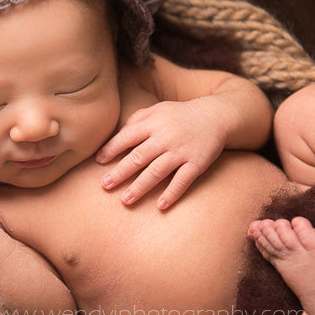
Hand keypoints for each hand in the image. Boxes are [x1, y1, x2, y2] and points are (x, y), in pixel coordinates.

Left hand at [96, 99, 224, 208]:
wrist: (216, 116)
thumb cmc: (181, 115)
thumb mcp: (158, 109)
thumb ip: (138, 119)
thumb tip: (119, 135)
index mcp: (154, 123)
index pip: (127, 137)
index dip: (111, 149)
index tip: (98, 162)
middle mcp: (166, 138)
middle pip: (138, 157)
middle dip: (119, 173)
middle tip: (104, 185)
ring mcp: (181, 152)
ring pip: (157, 172)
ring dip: (140, 187)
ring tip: (125, 200)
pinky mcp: (197, 163)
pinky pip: (183, 181)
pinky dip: (172, 193)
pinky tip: (160, 206)